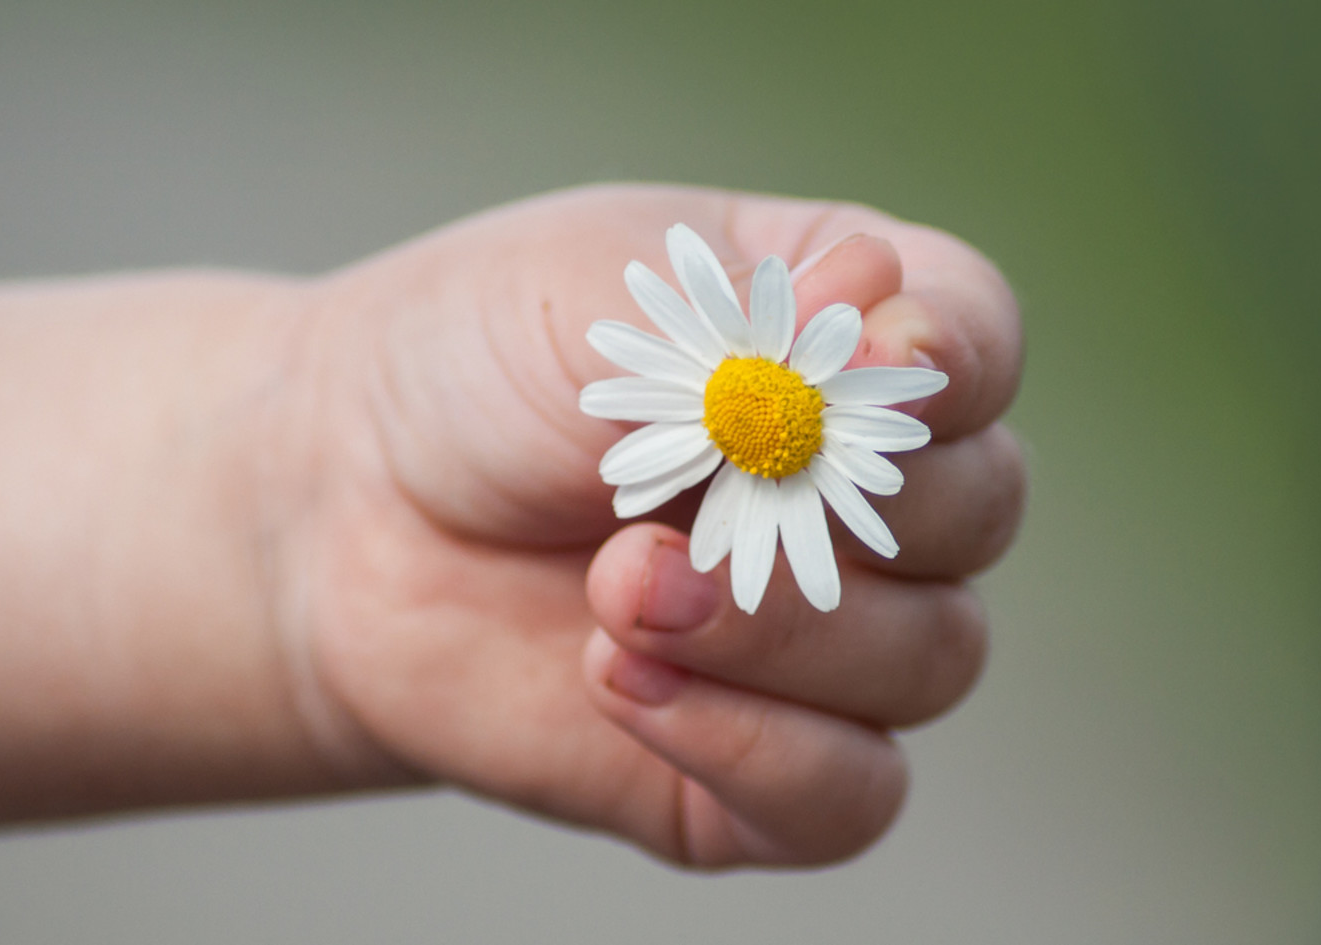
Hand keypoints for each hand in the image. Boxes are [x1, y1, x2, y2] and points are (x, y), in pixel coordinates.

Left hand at [278, 184, 1024, 867]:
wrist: (341, 513)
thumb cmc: (468, 373)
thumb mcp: (581, 298)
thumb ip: (736, 319)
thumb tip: (891, 314)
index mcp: (838, 338)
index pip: (971, 338)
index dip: (953, 356)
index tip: (881, 364)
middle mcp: (858, 488)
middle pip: (980, 509)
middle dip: (848, 507)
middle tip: (690, 498)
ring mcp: (822, 634)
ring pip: (933, 659)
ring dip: (779, 628)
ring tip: (617, 588)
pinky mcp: (757, 763)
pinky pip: (850, 795)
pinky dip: (762, 750)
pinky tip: (623, 686)